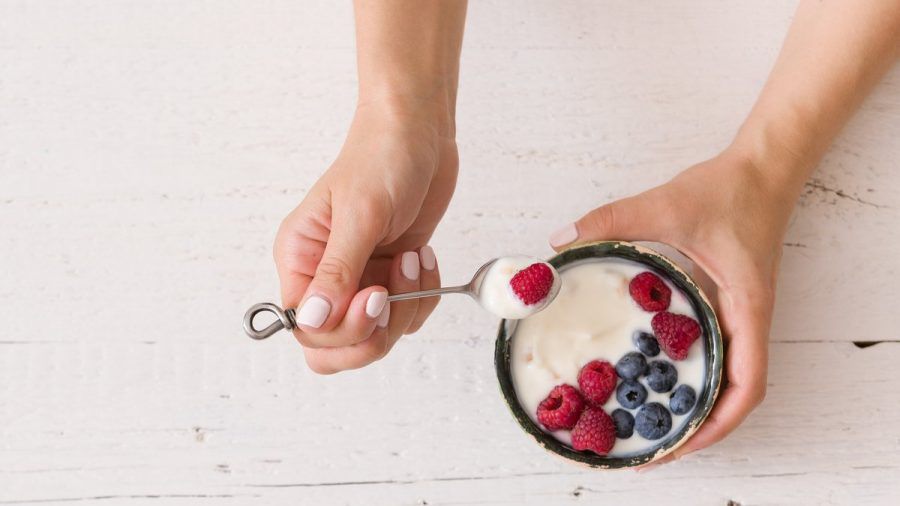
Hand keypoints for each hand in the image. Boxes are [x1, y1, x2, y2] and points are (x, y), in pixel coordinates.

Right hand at [274, 100, 457, 372]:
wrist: (419, 133)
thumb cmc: (381, 157)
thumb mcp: (359, 214)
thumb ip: (337, 272)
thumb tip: (312, 320)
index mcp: (300, 259)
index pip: (308, 328)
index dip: (344, 328)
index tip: (375, 296)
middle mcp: (324, 276)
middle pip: (335, 346)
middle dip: (373, 334)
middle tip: (393, 297)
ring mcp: (360, 279)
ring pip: (376, 335)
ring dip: (405, 308)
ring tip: (411, 259)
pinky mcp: (390, 276)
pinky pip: (405, 315)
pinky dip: (423, 296)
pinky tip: (421, 257)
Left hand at [549, 147, 794, 464]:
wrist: (762, 169)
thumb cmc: (729, 190)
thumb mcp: (665, 205)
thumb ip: (612, 221)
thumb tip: (560, 242)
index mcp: (746, 308)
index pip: (747, 385)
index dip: (716, 424)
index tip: (680, 444)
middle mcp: (748, 320)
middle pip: (735, 396)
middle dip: (700, 429)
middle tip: (653, 447)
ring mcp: (740, 315)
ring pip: (728, 378)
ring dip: (698, 407)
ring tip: (652, 426)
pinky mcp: (728, 304)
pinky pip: (717, 352)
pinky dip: (694, 375)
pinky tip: (655, 374)